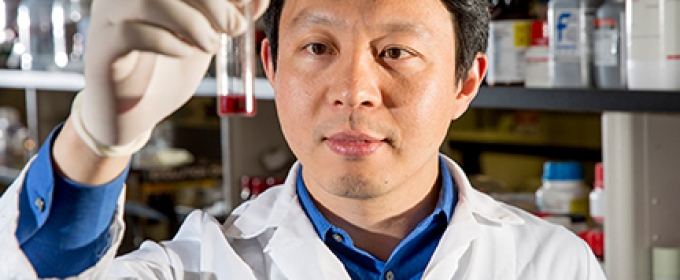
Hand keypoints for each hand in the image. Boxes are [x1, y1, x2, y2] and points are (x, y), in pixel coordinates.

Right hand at [74, 0, 268, 155]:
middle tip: (234, 27)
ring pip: (150, 1)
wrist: (133, 112)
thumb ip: (229, 16)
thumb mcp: (206, 37)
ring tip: (210, 45)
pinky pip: (133, 34)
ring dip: (193, 23)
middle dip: (212, 1)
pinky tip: (184, 53)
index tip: (247, 3)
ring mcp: (108, 17)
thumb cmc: (167, 69)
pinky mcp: (102, 49)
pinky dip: (169, 43)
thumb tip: (259, 0)